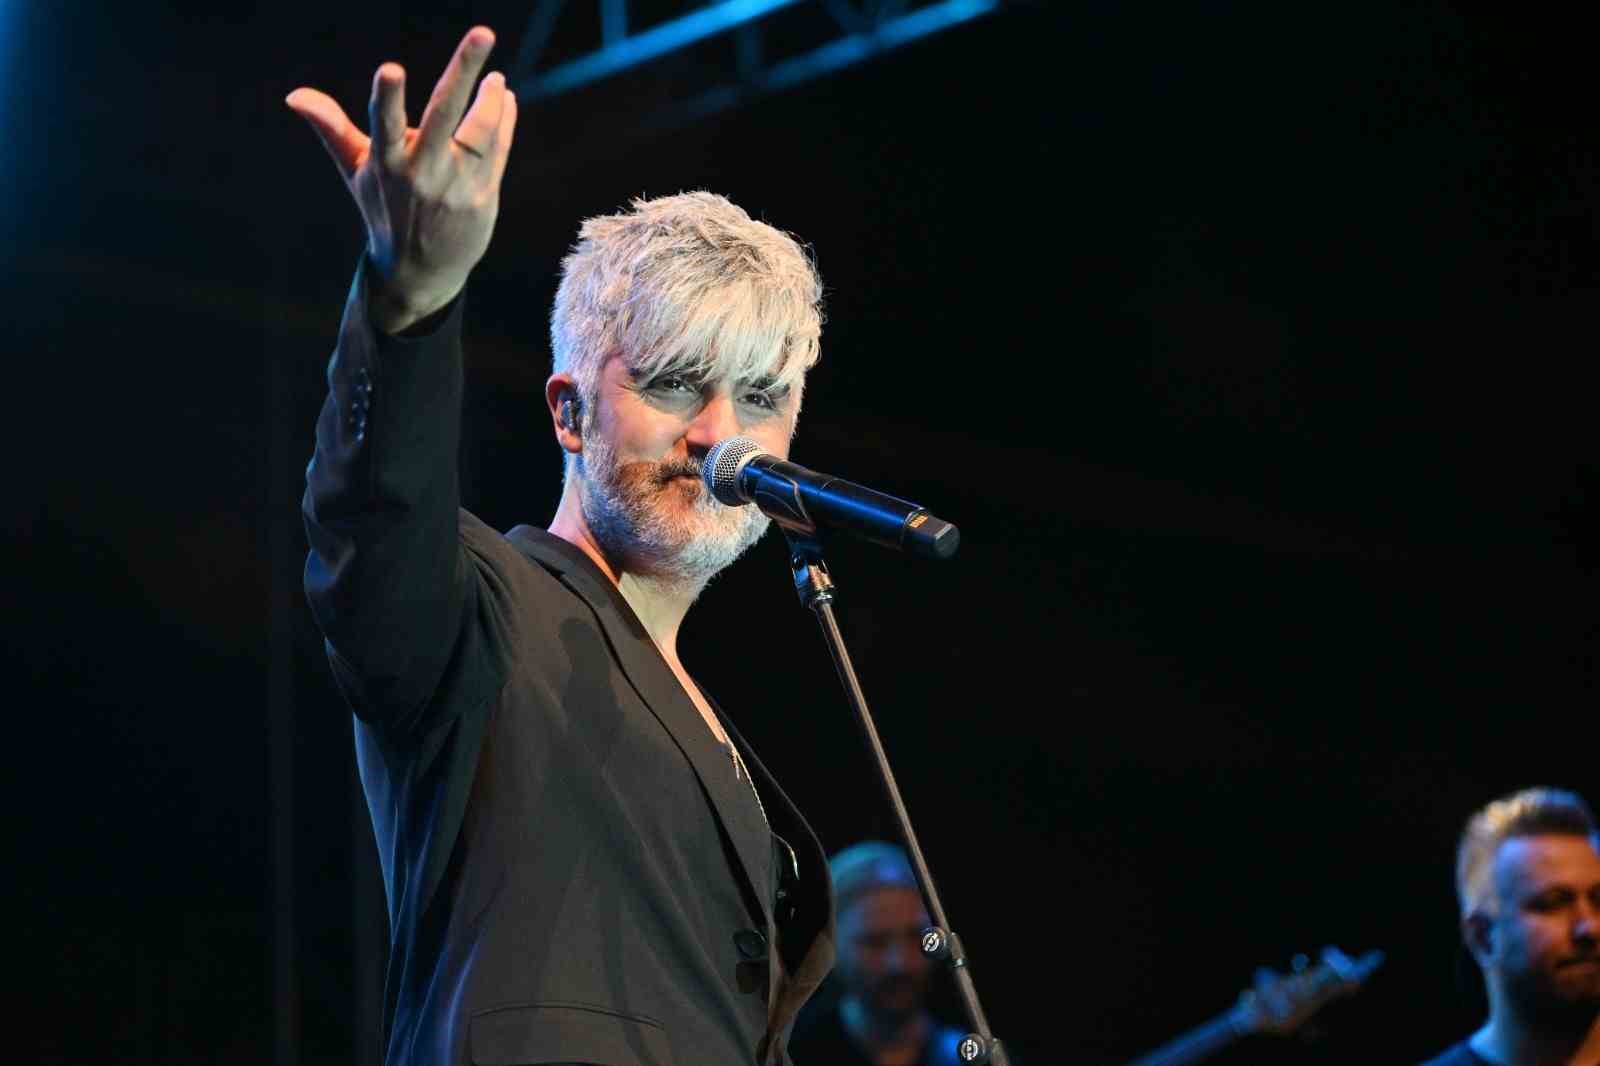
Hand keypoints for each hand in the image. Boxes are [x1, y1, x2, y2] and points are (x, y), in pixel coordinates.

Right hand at [286, 26, 517, 332]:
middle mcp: (422, 172)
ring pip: (481, 131)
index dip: (386, 97)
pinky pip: (498, 150)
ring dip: (492, 99)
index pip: (384, 124)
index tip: (389, 68)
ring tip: (496, 79)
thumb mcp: (355, 172)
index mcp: (386, 163)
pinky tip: (505, 99)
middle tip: (484, 32)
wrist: (419, 271)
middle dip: (463, 70)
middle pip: (445, 114)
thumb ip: (331, 128)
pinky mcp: (482, 198)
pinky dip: (504, 120)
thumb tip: (294, 95)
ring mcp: (455, 186)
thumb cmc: (384, 210)